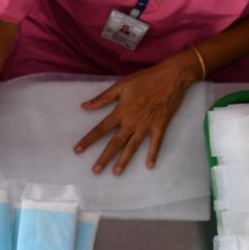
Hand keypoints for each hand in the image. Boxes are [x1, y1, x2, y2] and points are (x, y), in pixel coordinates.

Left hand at [74, 53, 198, 174]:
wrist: (171, 77)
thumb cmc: (145, 79)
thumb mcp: (121, 85)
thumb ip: (103, 98)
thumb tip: (84, 106)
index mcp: (121, 111)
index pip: (100, 129)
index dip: (88, 140)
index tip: (77, 150)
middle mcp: (131, 122)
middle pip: (115, 143)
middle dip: (104, 157)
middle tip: (95, 170)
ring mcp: (146, 125)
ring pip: (133, 146)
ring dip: (124, 160)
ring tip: (116, 172)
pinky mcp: (160, 126)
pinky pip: (156, 143)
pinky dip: (153, 154)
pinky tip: (149, 166)